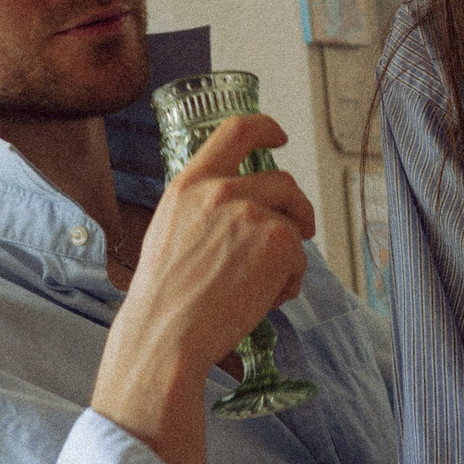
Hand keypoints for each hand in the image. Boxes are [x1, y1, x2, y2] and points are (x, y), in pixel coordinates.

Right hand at [92, 115, 314, 463]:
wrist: (166, 335)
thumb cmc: (163, 299)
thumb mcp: (169, 233)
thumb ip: (204, 211)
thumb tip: (246, 212)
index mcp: (189, 184)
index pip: (234, 131)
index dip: (264, 128)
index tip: (279, 136)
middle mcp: (221, 191)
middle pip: (282, 181)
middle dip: (296, 206)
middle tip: (300, 230)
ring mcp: (252, 213)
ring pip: (292, 224)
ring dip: (288, 254)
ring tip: (263, 287)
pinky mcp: (279, 242)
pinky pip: (300, 259)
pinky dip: (289, 283)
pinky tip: (262, 301)